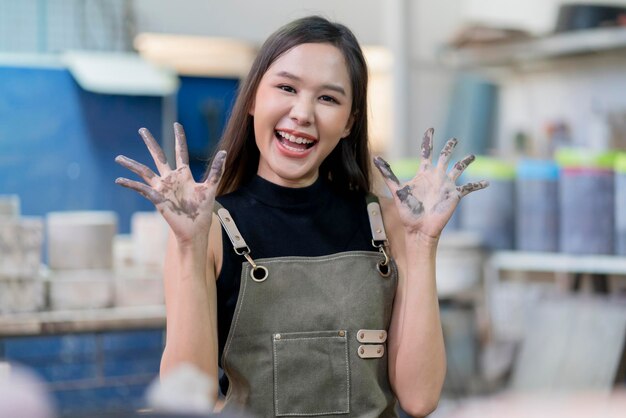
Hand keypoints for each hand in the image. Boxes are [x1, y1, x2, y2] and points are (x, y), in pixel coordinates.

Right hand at [115, 123, 225, 244]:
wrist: (195, 230)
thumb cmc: (203, 211)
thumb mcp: (211, 187)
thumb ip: (216, 170)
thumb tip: (224, 152)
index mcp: (184, 175)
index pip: (180, 152)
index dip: (179, 138)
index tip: (176, 124)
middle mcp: (171, 179)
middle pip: (158, 156)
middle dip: (150, 143)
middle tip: (142, 129)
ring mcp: (162, 188)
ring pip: (144, 171)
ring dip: (131, 165)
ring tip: (118, 158)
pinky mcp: (156, 198)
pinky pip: (141, 189)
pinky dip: (130, 184)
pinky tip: (119, 180)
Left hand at [374, 128, 486, 239]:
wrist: (418, 229)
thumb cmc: (407, 211)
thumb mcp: (397, 190)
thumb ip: (388, 173)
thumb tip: (375, 158)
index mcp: (423, 173)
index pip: (427, 152)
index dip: (428, 140)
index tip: (431, 129)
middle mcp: (436, 176)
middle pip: (444, 157)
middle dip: (449, 147)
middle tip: (454, 139)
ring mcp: (446, 185)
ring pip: (458, 169)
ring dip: (466, 162)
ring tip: (473, 156)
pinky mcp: (454, 195)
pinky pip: (468, 188)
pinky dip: (477, 185)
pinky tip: (486, 183)